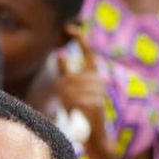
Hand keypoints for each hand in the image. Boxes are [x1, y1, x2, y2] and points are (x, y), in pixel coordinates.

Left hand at [55, 27, 108, 151]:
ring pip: (69, 88)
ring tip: (69, 106)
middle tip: (64, 98)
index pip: (87, 52)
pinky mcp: (96, 103)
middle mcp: (98, 80)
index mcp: (94, 73)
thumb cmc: (82, 108)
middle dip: (61, 87)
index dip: (79, 39)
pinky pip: (74, 100)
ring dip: (64, 98)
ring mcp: (98, 91)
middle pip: (68, 76)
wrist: (96, 131)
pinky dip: (70, 106)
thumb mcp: (72, 89)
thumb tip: (60, 55)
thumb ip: (66, 72)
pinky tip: (73, 111)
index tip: (69, 27)